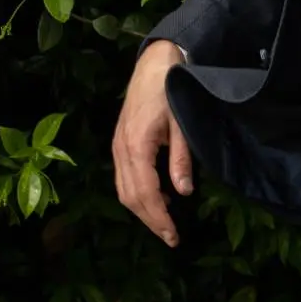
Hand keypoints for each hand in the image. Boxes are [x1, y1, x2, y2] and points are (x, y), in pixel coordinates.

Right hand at [112, 40, 190, 246]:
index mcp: (136, 147)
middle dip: (150, 220)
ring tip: (164, 223)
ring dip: (142, 209)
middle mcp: (121, 150)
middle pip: (130, 197)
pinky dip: (138, 193)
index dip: (159, 217)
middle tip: (171, 237)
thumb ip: (181, 159)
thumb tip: (183, 192)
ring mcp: (117, 147)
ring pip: (124, 189)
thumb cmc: (171, 90)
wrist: (155, 63)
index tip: (173, 235)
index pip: (145, 193)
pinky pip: (124, 177)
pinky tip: (159, 196)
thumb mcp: (182, 124)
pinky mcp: (120, 143)